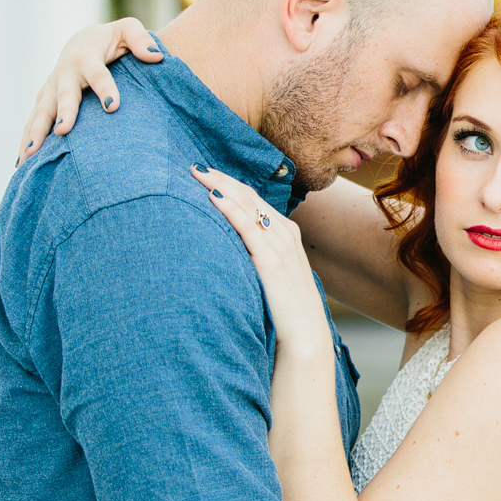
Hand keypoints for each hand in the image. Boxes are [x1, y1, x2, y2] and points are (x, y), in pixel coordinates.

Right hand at [17, 18, 160, 163]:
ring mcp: (51, 88)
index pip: (98, 73)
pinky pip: (33, 122)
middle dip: (63, 112)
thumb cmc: (111, 40)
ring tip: (31, 155)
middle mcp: (65, 73)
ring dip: (35, 132)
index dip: (105, 88)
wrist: (81, 42)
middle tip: (62, 130)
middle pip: (64, 95)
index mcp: (86, 57)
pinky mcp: (45, 101)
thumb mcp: (127, 30)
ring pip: (42, 111)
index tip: (113, 106)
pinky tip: (23, 163)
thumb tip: (154, 55)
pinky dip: (27, 140)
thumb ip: (139, 39)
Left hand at [194, 166, 330, 352]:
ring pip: (247, 205)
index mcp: (287, 233)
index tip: (207, 174)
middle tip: (194, 166)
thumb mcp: (276, 273)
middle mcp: (285, 233)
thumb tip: (232, 249)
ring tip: (196, 174)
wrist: (305, 334)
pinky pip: (247, 227)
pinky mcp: (271, 261)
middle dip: (221, 178)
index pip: (254, 198)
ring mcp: (280, 245)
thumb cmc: (286, 308)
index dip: (230, 183)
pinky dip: (229, 209)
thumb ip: (259, 255)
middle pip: (249, 195)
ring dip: (220, 186)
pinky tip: (212, 197)